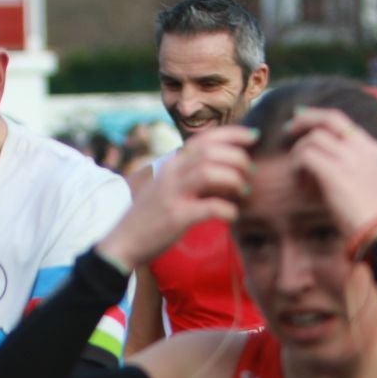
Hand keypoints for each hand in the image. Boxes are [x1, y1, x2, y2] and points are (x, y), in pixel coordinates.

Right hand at [98, 126, 255, 269]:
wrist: (123, 243)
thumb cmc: (150, 218)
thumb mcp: (168, 189)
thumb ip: (191, 177)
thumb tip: (225, 171)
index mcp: (172, 165)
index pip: (204, 138)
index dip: (232, 134)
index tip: (253, 137)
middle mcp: (171, 174)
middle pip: (210, 151)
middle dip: (237, 157)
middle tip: (250, 172)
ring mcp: (172, 194)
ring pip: (209, 172)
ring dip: (233, 178)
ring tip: (243, 191)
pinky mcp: (176, 217)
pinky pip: (209, 207)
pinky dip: (227, 209)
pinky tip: (232, 215)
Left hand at [284, 107, 376, 237]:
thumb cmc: (371, 216)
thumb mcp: (368, 181)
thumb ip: (352, 164)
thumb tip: (321, 156)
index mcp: (373, 149)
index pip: (342, 120)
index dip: (318, 117)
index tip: (301, 120)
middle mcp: (363, 149)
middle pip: (329, 118)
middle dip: (305, 119)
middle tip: (288, 129)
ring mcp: (350, 160)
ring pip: (314, 138)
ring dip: (299, 153)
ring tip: (299, 173)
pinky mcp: (335, 174)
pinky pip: (307, 156)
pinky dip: (297, 166)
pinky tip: (300, 183)